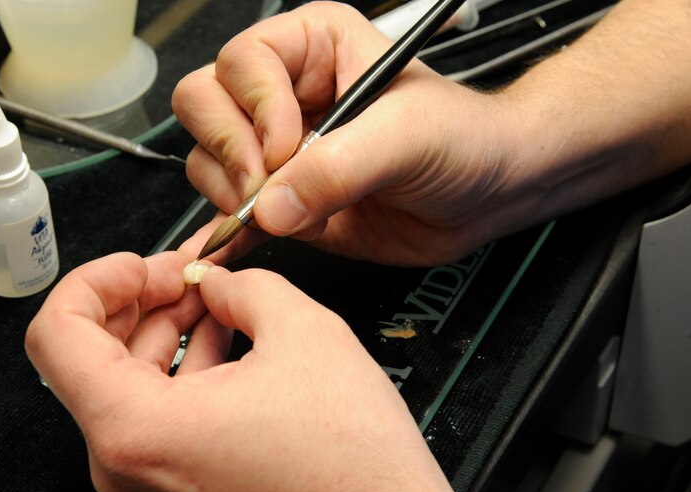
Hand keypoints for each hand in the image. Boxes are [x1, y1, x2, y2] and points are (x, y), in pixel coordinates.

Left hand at [25, 249, 506, 491]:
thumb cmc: (352, 465)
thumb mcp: (301, 330)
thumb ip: (241, 284)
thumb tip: (217, 281)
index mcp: (135, 428)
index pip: (56, 332)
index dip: (96, 280)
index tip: (144, 264)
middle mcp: (125, 467)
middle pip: (88, 356)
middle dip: (137, 299)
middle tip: (187, 273)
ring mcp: (148, 486)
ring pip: (124, 384)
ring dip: (162, 330)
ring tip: (213, 299)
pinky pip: (155, 416)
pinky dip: (179, 369)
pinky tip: (223, 338)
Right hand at [173, 1, 520, 266]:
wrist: (487, 196)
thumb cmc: (465, 140)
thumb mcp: (408, 138)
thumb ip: (338, 166)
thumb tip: (271, 204)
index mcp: (312, 48)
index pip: (241, 63)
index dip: (257, 110)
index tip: (291, 149)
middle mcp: (285, 96)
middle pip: (204, 104)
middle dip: (232, 152)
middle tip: (271, 185)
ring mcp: (277, 151)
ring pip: (208, 161)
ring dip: (235, 194)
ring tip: (291, 212)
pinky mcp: (281, 201)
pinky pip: (228, 212)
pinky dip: (225, 232)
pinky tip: (234, 244)